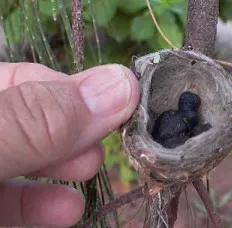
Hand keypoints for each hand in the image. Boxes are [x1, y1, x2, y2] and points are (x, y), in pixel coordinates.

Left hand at [0, 63, 139, 226]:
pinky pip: (11, 200)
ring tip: (93, 167)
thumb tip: (120, 86)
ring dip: (67, 164)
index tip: (119, 100)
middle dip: (76, 126)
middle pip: (33, 118)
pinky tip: (70, 207)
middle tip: (113, 135)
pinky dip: (43, 202)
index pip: (25, 78)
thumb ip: (40, 118)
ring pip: (27, 158)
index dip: (73, 86)